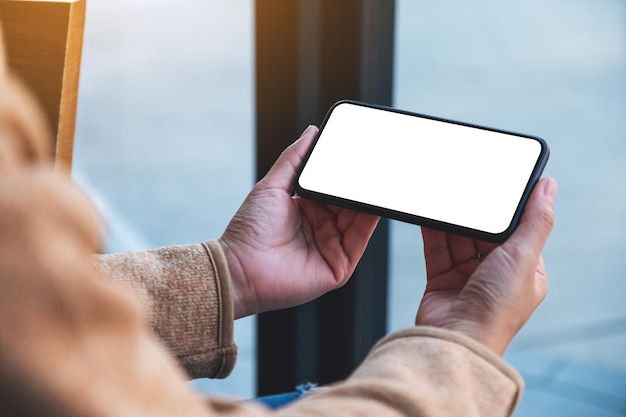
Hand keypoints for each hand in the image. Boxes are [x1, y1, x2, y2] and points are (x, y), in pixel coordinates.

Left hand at [219, 126, 379, 317]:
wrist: (240, 267)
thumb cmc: (249, 229)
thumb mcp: (272, 185)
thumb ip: (294, 158)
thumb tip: (311, 132)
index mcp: (306, 210)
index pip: (334, 189)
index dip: (346, 174)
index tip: (359, 155)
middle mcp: (320, 228)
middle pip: (349, 203)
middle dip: (361, 185)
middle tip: (374, 164)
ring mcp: (330, 248)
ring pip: (359, 219)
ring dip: (369, 200)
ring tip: (379, 179)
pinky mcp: (338, 266)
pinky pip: (359, 240)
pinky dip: (370, 221)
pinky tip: (375, 203)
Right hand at [415, 177, 556, 354]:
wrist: (456, 340)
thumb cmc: (496, 310)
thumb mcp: (523, 258)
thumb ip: (535, 221)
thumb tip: (549, 186)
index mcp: (524, 272)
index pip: (518, 231)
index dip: (508, 209)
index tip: (499, 185)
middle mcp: (496, 275)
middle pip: (484, 233)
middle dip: (476, 213)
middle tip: (467, 187)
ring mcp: (467, 278)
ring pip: (458, 238)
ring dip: (453, 220)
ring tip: (445, 196)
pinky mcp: (441, 280)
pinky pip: (436, 248)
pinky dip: (433, 231)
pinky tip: (430, 213)